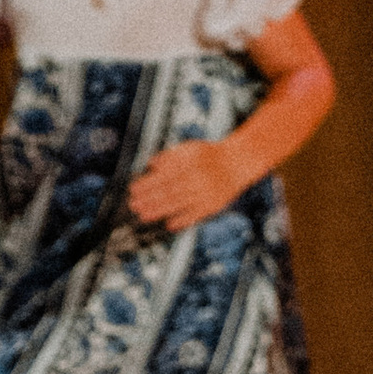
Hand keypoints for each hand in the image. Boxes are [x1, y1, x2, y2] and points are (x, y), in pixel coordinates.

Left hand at [128, 138, 248, 232]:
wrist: (238, 162)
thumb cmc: (211, 155)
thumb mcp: (190, 148)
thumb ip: (170, 156)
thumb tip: (152, 164)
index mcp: (190, 163)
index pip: (164, 176)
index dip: (147, 184)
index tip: (134, 190)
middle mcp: (197, 178)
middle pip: (169, 191)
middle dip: (149, 200)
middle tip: (134, 205)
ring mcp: (205, 193)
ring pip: (179, 204)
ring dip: (160, 211)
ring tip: (144, 216)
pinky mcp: (213, 205)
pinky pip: (196, 215)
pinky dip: (183, 221)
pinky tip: (169, 225)